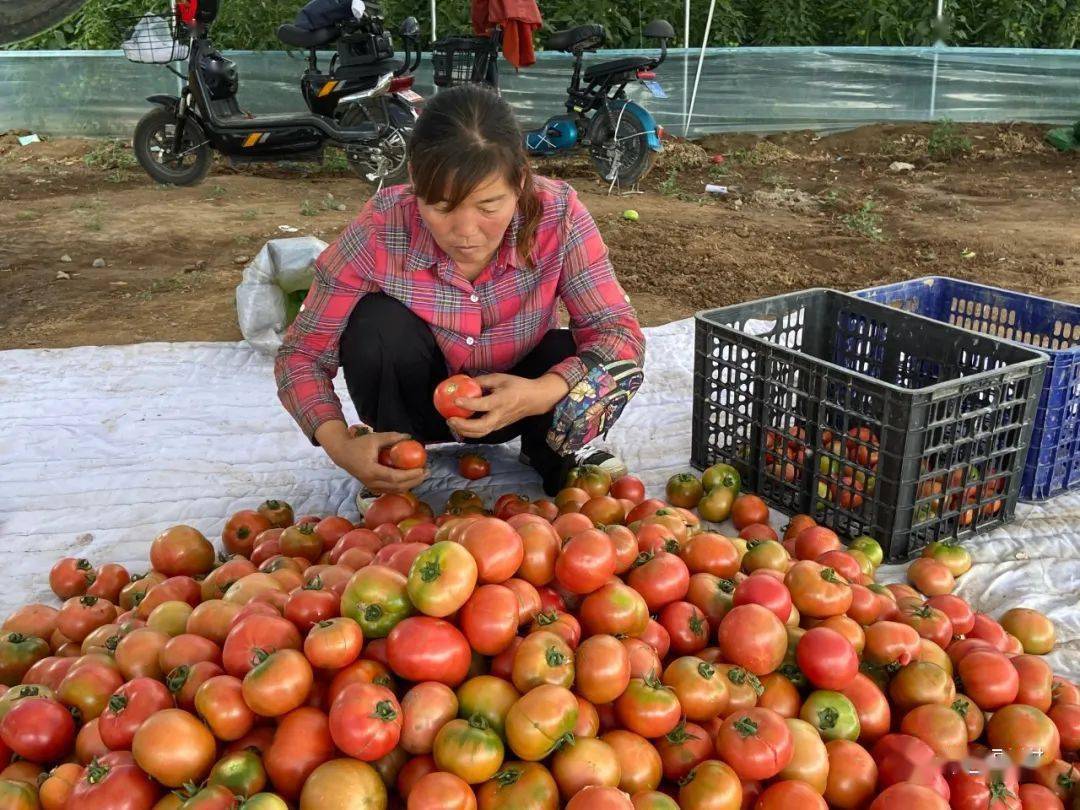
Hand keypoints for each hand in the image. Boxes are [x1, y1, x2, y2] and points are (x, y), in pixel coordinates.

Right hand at [317, 422, 426, 493]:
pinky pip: (390, 490)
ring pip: (395, 490)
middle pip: (397, 487)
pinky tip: (411, 478)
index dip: (410, 475)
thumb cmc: (358, 445)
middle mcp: (372, 482)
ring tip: (422, 475)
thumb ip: (392, 437)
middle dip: (415, 481)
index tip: (422, 469)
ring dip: (410, 484)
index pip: (394, 477)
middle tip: (427, 472)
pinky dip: (402, 485)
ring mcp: (372, 486)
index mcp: (371, 471)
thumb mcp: (374, 438)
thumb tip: (409, 437)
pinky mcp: (373, 487)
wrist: (342, 454)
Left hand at [448, 373, 568, 439]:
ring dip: (464, 431)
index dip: (468, 403)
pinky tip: (460, 426)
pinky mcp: (499, 426)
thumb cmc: (518, 386)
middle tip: (450, 419)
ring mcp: (500, 423)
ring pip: (481, 433)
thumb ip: (483, 380)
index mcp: (501, 401)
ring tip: (452, 423)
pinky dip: (470, 432)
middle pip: (480, 427)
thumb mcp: (501, 378)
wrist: (535, 399)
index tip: (456, 400)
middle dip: (463, 425)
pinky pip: (483, 432)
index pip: (483, 405)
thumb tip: (465, 381)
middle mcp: (500, 415)